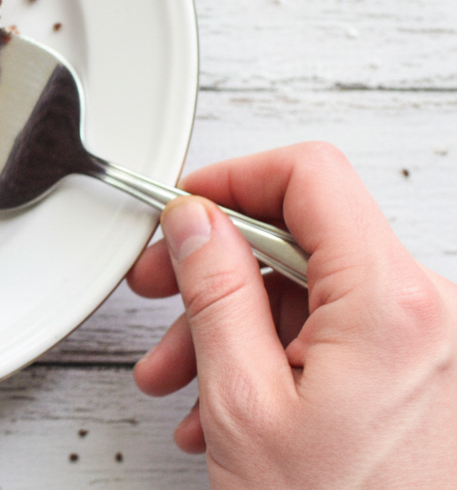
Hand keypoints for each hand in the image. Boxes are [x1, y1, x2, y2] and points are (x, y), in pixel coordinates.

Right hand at [128, 143, 456, 487]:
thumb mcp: (243, 401)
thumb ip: (215, 291)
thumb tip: (196, 220)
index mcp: (391, 303)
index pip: (310, 176)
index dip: (233, 179)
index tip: (182, 209)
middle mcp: (426, 313)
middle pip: (303, 235)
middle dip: (215, 264)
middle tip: (154, 288)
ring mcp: (425, 347)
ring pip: (309, 292)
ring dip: (230, 323)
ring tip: (174, 378)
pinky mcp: (416, 378)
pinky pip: (334, 335)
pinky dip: (269, 354)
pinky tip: (218, 404)